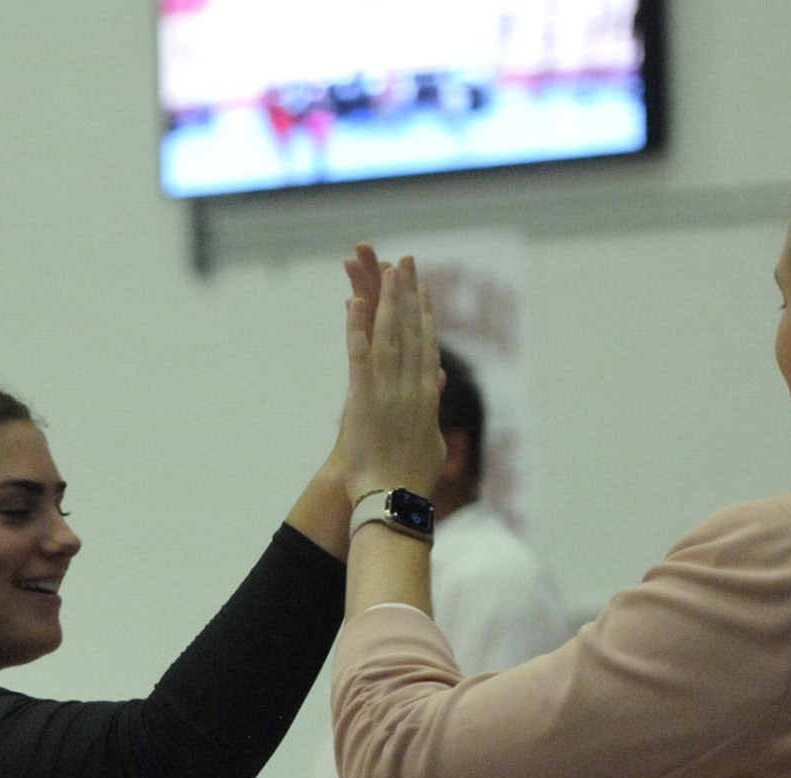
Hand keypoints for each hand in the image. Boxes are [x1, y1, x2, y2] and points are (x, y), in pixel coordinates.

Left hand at [338, 246, 444, 500]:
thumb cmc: (410, 481)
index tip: (422, 289)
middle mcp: (413, 386)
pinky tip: (354, 303)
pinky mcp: (363, 399)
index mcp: (427, 396)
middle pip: (411, 331)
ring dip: (387, 300)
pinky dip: (356, 328)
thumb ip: (431, 420)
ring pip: (389, 336)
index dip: (424, 314)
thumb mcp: (429, 445)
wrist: (393, 501)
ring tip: (387, 269)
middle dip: (408, 294)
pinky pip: (359, 356)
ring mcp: (389, 390)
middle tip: (407, 263)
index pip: (427, 345)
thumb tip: (435, 409)